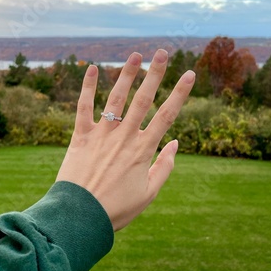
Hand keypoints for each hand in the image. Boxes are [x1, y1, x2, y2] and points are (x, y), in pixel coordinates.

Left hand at [56, 49, 194, 230]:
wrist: (80, 217)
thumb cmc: (117, 208)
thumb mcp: (148, 193)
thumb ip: (164, 166)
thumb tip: (175, 142)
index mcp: (143, 150)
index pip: (167, 115)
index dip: (180, 93)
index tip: (190, 74)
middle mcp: (124, 137)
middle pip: (143, 100)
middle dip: (155, 74)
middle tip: (162, 53)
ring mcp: (101, 134)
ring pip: (116, 98)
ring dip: (126, 75)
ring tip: (135, 55)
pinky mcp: (81, 136)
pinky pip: (84, 107)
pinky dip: (88, 87)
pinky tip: (93, 68)